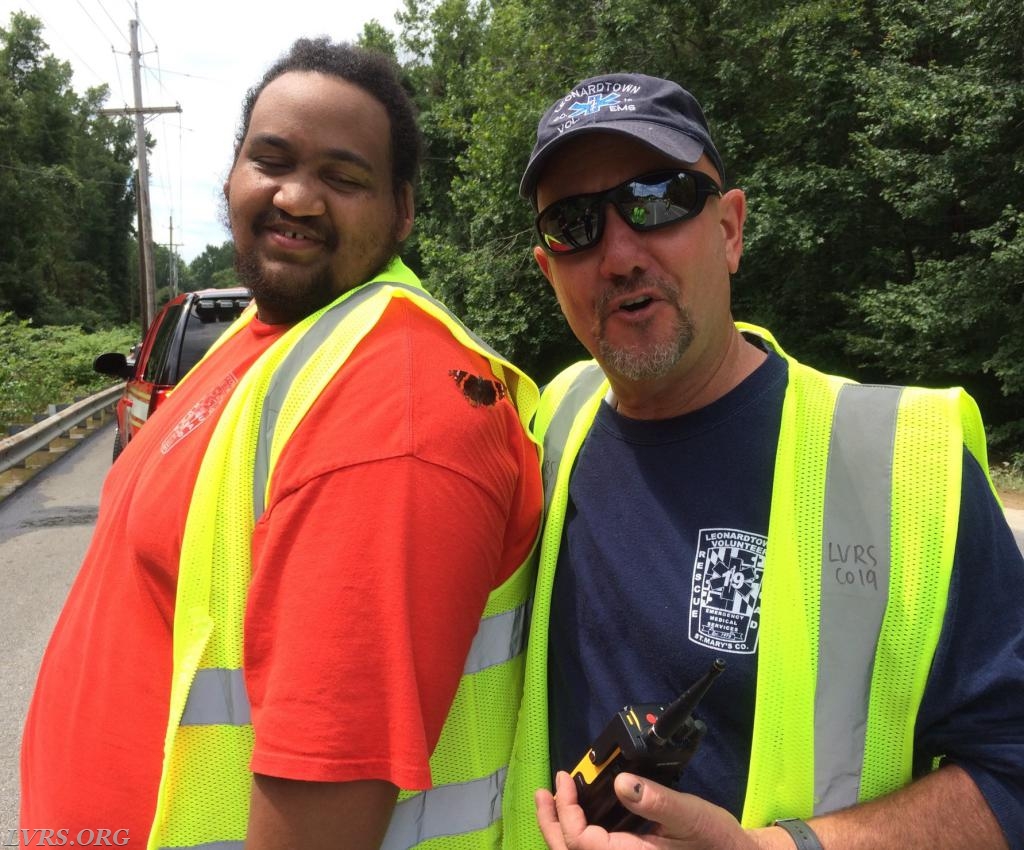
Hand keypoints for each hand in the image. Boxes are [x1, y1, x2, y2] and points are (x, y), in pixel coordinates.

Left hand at [535, 770, 774, 849]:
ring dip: (560, 831)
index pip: (583, 844)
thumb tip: (623, 783)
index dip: (566, 813)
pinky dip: (578, 835)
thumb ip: (657, 801)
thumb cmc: (717, 840)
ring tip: (549, 802)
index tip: (565, 779)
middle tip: (542, 793)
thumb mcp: (692, 816)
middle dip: (552, 824)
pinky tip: (577, 816)